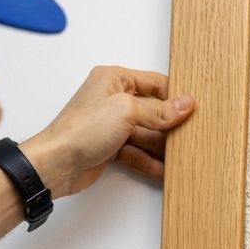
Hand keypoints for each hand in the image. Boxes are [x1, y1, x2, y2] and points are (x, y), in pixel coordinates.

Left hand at [21, 65, 194, 197]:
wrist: (56, 163)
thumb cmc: (81, 130)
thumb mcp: (125, 111)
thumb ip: (158, 110)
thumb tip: (184, 105)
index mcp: (114, 79)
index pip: (154, 83)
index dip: (174, 96)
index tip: (193, 110)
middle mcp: (113, 99)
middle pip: (153, 110)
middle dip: (171, 124)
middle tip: (191, 135)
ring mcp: (112, 125)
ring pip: (147, 133)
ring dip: (163, 146)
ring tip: (183, 155)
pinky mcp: (111, 147)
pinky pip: (137, 152)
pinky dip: (151, 161)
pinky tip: (166, 169)